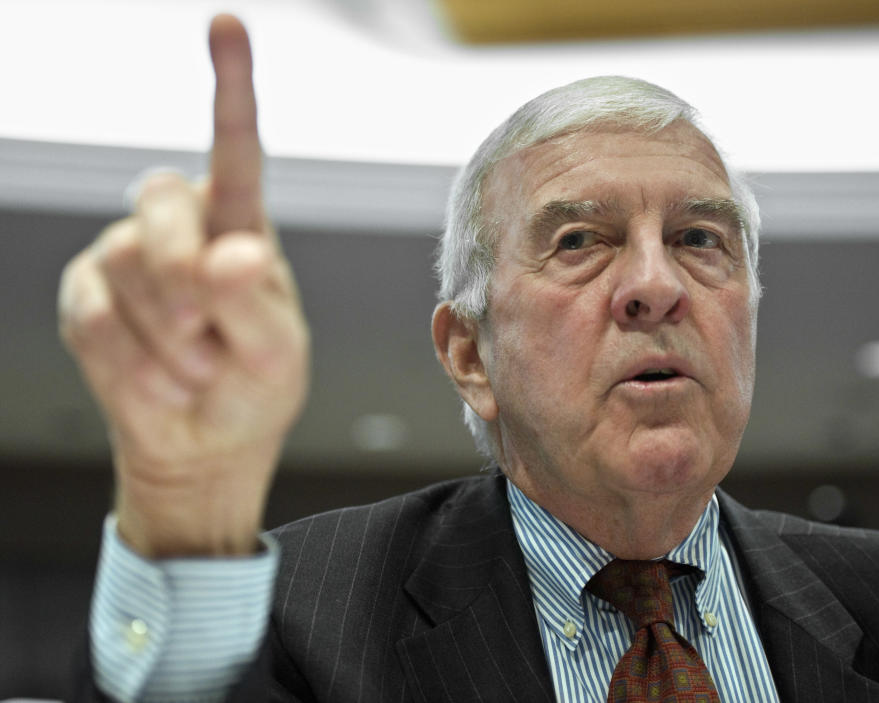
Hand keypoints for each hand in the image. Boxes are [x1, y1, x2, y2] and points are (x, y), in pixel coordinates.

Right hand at [58, 15, 308, 556]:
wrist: (207, 443)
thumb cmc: (255, 388)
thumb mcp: (274, 352)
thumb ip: (251, 305)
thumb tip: (227, 256)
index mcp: (242, 226)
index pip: (236, 149)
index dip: (230, 88)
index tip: (227, 25)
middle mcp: (183, 228)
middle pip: (162, 202)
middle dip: (182, 273)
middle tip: (207, 333)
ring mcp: (127, 258)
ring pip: (123, 263)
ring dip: (166, 335)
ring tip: (199, 368)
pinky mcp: (88, 298)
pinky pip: (93, 316)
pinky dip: (132, 361)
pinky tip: (161, 381)